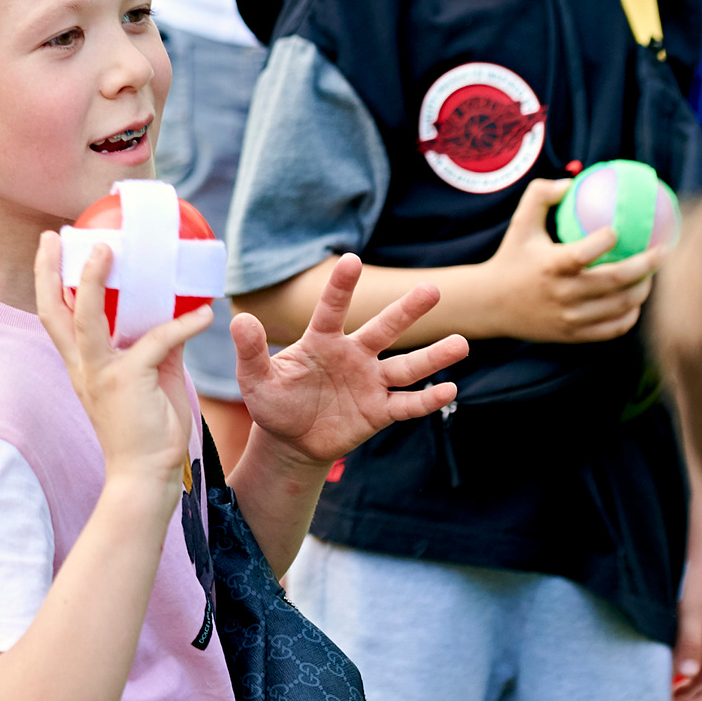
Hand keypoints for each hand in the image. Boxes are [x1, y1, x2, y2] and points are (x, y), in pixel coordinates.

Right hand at [33, 232, 207, 496]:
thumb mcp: (154, 379)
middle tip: (52, 236)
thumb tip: (182, 312)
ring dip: (92, 280)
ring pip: (85, 317)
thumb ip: (161, 345)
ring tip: (107, 248)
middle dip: (47, 271)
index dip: (49, 282)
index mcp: (83, 366)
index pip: (56, 317)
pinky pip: (156, 341)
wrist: (145, 477)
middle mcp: (83, 366)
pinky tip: (205, 313)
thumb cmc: (148, 432)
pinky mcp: (127, 382)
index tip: (51, 250)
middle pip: (51, 310)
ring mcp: (101, 373)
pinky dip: (183, 324)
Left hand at [234, 253, 468, 471]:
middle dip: (407, 311)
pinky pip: (407, 404)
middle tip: (432, 289)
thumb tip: (240, 319)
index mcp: (321, 342)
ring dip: (433, 357)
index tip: (353, 260)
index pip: (332, 309)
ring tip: (461, 343)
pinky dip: (426, 399)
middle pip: (384, 329)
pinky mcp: (379, 411)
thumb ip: (251, 351)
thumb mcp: (255, 378)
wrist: (290, 440)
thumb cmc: (274, 402)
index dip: (342, 287)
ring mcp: (370, 383)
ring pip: (406, 366)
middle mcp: (353, 356)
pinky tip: (449, 390)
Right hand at [474, 178, 660, 343]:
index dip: (607, 239)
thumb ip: (540, 197)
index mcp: (550, 266)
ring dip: (644, 288)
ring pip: (622, 304)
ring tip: (651, 274)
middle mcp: (562, 293)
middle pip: (617, 280)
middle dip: (648, 264)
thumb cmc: (511, 258)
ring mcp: (570, 317)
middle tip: (663, 250)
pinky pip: (615, 327)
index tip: (619, 229)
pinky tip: (634, 300)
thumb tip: (571, 181)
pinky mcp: (574, 334)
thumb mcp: (520, 226)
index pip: (585, 252)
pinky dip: (631, 314)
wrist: (490, 305)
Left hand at [675, 539, 701, 700]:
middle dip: (701, 699)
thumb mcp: (688, 609)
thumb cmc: (690, 578)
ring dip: (694, 692)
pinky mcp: (699, 637)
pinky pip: (699, 666)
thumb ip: (688, 641)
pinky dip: (688, 680)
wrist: (687, 554)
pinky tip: (673, 688)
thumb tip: (687, 675)